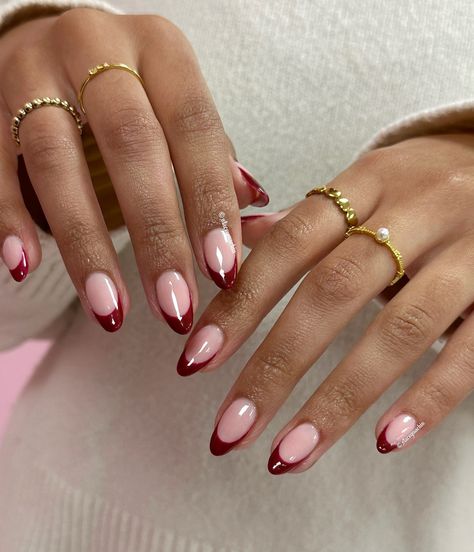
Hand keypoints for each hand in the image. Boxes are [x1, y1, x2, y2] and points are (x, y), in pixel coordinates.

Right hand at [0, 8, 267, 332]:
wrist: (54, 47)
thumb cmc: (133, 91)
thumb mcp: (177, 106)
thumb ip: (212, 156)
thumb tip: (256, 210)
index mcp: (160, 49)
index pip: (194, 128)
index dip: (209, 201)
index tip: (222, 271)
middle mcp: (97, 46)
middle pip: (131, 145)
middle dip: (156, 234)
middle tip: (174, 306)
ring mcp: (34, 71)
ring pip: (56, 160)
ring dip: (86, 245)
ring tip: (110, 311)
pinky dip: (9, 216)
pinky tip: (25, 265)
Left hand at [176, 132, 473, 472]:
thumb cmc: (420, 187)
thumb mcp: (364, 186)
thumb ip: (302, 221)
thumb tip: (232, 244)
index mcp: (367, 183)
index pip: (290, 244)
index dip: (240, 303)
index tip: (196, 360)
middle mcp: (416, 212)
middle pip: (333, 292)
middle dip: (275, 366)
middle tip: (230, 428)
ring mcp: (468, 253)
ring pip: (398, 331)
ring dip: (338, 400)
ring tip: (288, 454)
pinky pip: (470, 350)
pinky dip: (428, 398)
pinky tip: (384, 440)